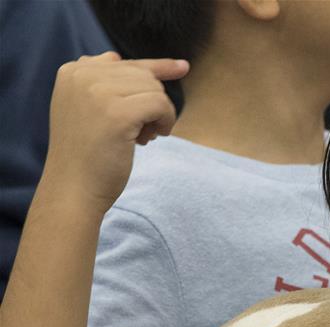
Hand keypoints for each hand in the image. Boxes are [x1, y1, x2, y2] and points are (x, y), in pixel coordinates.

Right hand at [42, 51, 188, 213]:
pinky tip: (150, 138)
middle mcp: (82, 75)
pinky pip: (160, 104)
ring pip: (154, 89)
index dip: (156, 68)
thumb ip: (104, 84)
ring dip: (159, 115)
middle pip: (143, 75)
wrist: (73, 189)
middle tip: (139, 132)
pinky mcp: (117, 113)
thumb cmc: (86, 155)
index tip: (183, 68)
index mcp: (73, 72)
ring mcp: (98, 92)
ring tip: (141, 137)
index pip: (124, 62)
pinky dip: (165, 122)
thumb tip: (124, 60)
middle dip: (150, 104)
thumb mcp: (87, 110)